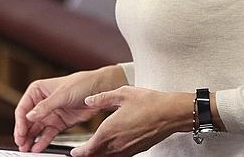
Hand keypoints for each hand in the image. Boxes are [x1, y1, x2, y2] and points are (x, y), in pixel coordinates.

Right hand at [14, 65, 126, 152]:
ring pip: (36, 130)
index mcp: (39, 90)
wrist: (99, 90)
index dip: (20, 121)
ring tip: (27, 150)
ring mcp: (50, 114)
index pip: (23, 108)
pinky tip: (38, 148)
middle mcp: (42, 103)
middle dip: (23, 133)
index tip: (21, 132)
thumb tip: (29, 116)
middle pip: (27, 121)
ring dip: (31, 140)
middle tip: (21, 144)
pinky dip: (42, 142)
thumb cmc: (81, 84)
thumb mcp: (62, 94)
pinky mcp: (59, 124)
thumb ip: (46, 106)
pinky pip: (47, 135)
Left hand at [69, 86, 193, 156]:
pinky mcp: (137, 150)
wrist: (170, 113)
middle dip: (88, 155)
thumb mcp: (122, 94)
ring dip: (100, 154)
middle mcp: (117, 144)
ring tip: (95, 149)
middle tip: (81, 152)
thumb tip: (88, 101)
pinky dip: (112, 154)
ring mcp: (127, 149)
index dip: (79, 152)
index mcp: (110, 130)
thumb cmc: (148, 102)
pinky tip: (113, 145)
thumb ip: (102, 98)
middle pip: (97, 156)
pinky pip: (119, 156)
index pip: (89, 148)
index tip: (74, 152)